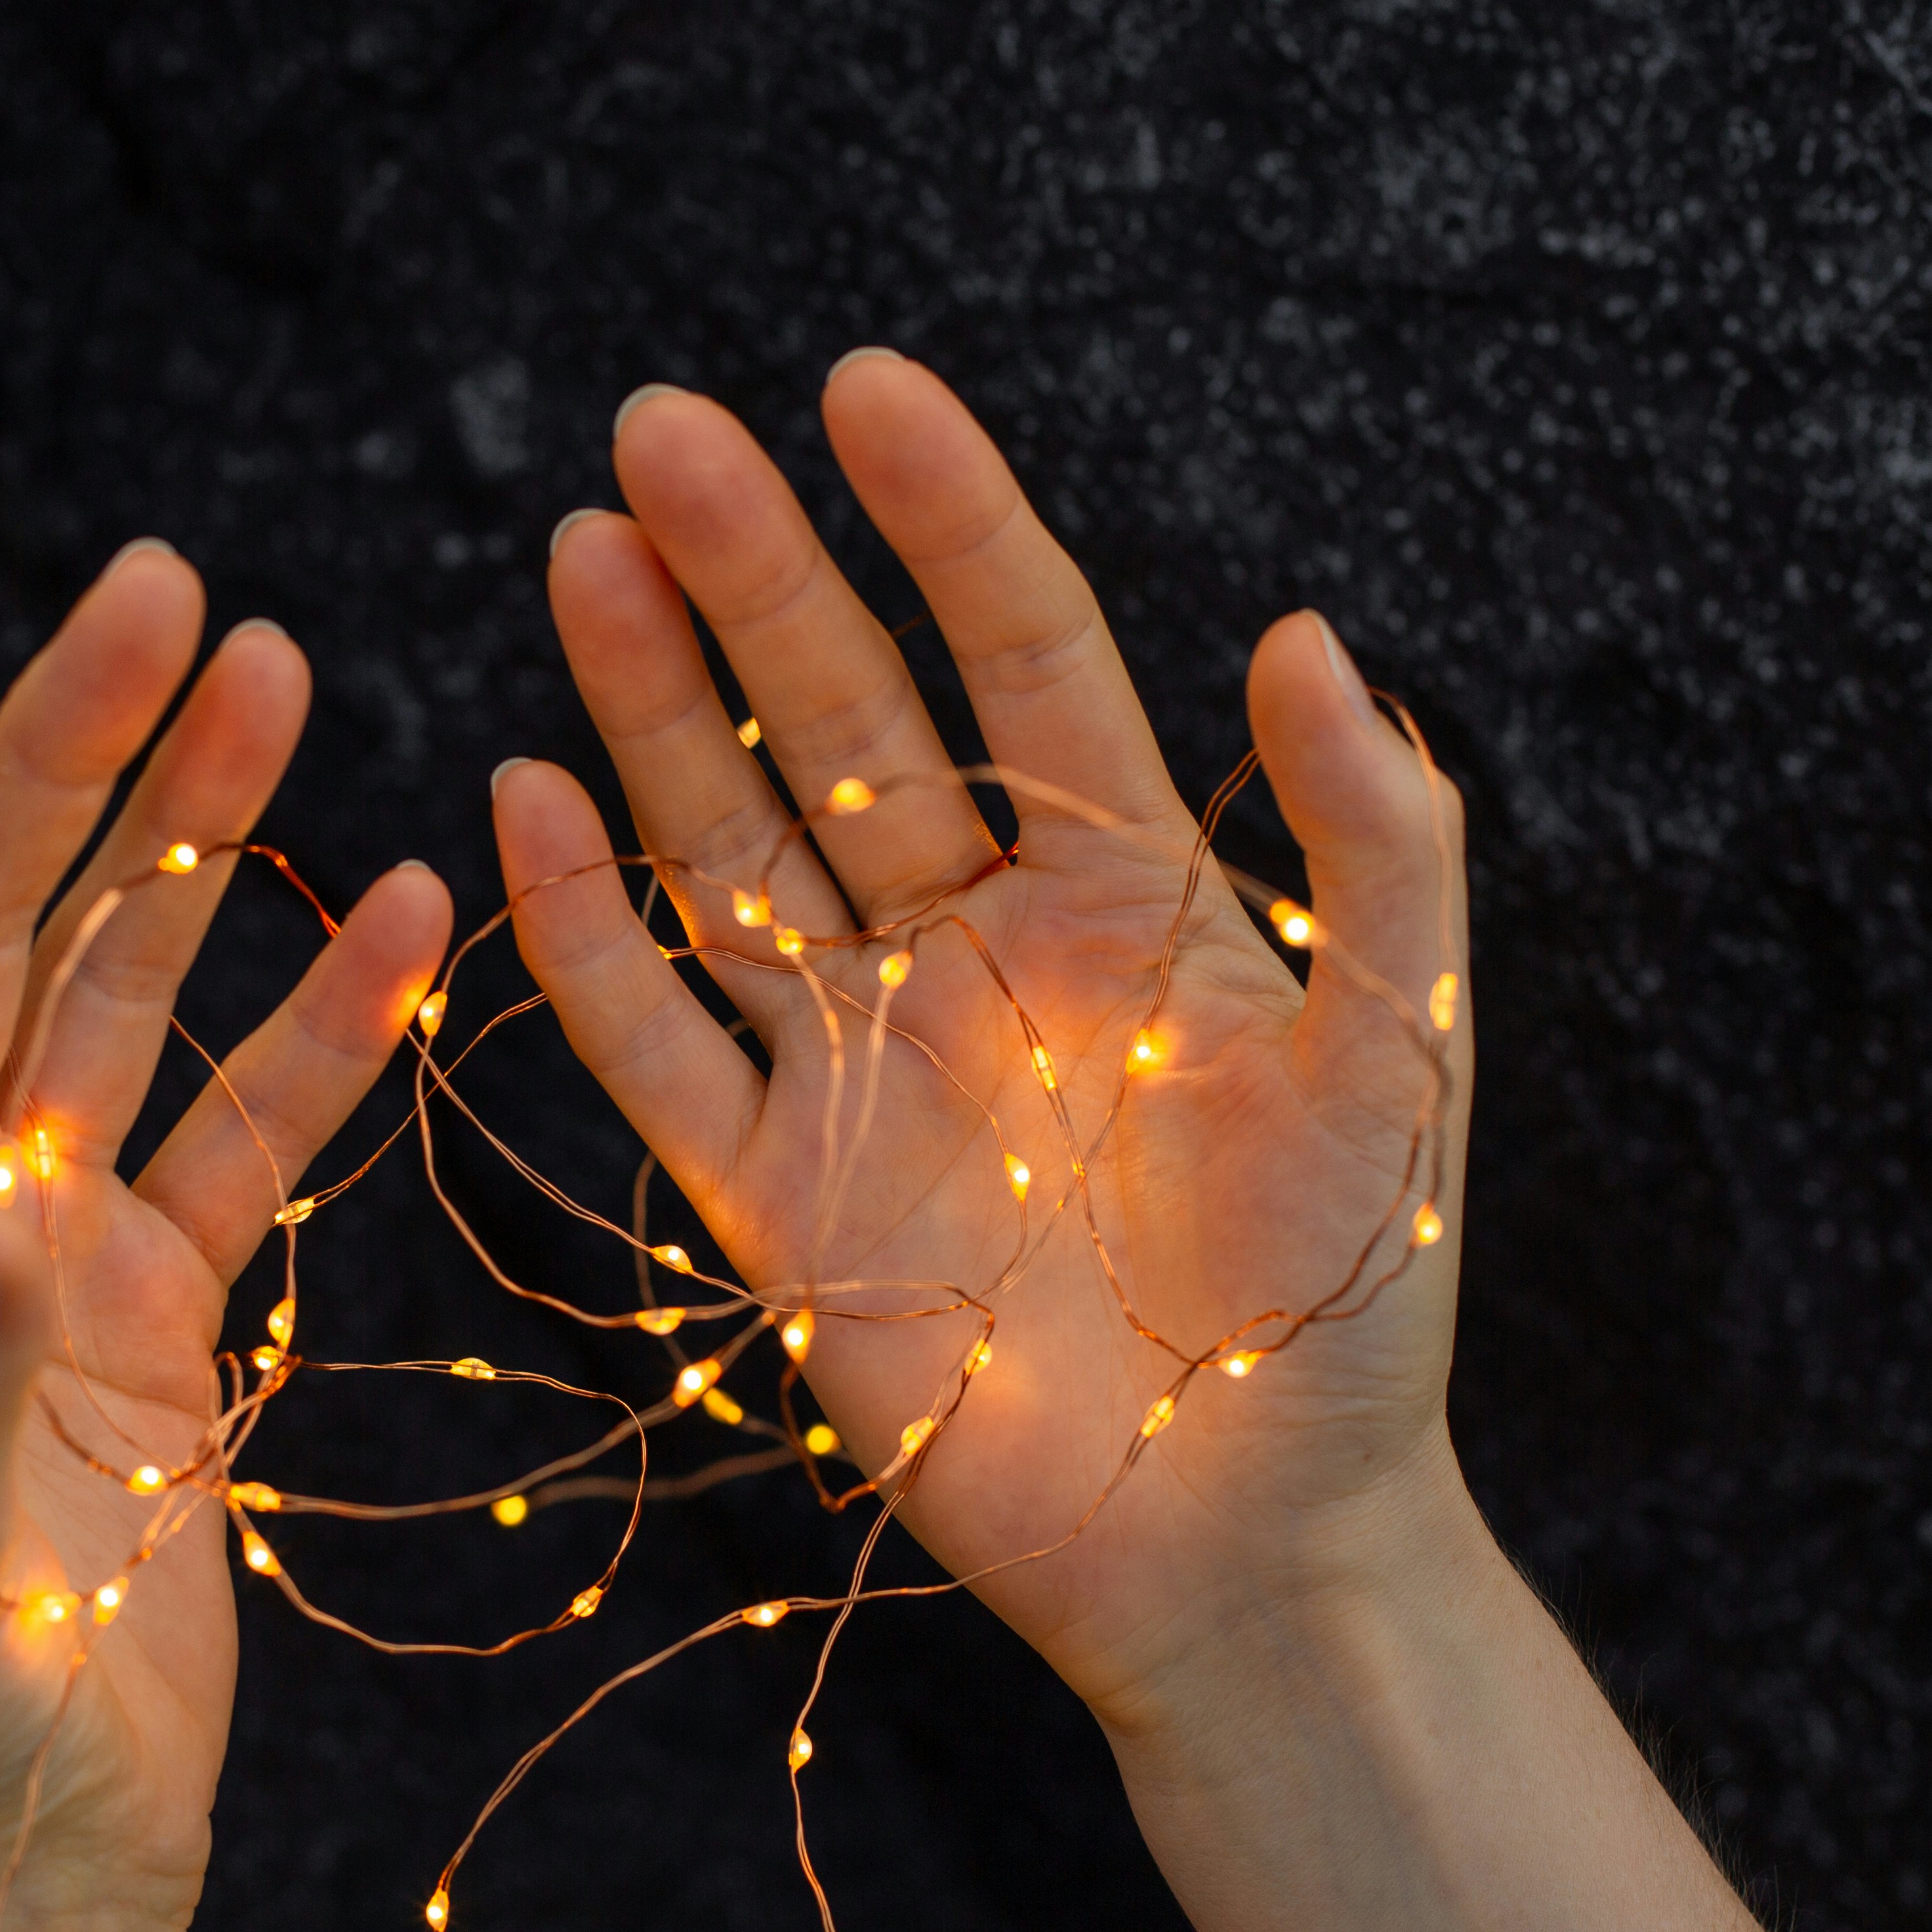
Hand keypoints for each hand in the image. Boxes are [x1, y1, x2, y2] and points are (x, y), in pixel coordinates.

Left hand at [0, 550, 449, 1931]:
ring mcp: (31, 1241)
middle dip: (59, 763)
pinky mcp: (148, 1306)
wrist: (29, 1879)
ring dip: (193, 843)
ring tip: (282, 678)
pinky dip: (314, 1028)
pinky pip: (238, 1131)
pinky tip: (402, 914)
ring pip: (112, 993)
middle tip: (168, 600)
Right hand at [489, 355, 1466, 1726]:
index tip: (859, 387)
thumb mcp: (1407, 1063)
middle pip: (840, 722)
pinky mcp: (771, 1195)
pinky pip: (651, 1039)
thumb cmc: (1351, 1308)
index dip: (942, 518)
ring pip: (727, 845)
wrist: (1251, 1544)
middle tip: (657, 431)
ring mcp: (861, 1063)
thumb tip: (1308, 631)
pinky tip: (524, 798)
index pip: (1018, 654)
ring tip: (584, 553)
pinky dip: (582, 930)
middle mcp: (972, 948)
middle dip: (752, 575)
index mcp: (1122, 893)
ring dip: (649, 705)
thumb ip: (1380, 851)